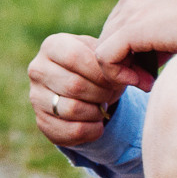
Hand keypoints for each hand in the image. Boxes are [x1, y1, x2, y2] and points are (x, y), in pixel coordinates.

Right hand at [27, 32, 125, 147]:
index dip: (100, 71)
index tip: (115, 78)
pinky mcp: (42, 122)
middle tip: (110, 93)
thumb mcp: (107, 57)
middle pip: (73, 85)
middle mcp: (37, 70)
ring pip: (71, 109)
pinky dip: (92, 130)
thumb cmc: (96, 68)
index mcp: (52, 46)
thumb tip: (140, 79)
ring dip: (96, 112)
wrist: (83, 90)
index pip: (74, 57)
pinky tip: (98, 123)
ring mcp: (36, 97)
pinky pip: (71, 131)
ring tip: (103, 106)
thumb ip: (124, 61)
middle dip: (101, 92)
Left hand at [93, 0, 176, 81]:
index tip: (153, 72)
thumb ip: (156, 40)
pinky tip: (148, 82)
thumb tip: (143, 64)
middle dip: (125, 66)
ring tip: (152, 82)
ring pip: (102, 51)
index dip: (128, 57)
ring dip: (124, 73)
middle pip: (107, 41)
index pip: (116, 32)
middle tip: (152, 80)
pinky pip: (105, 58)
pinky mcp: (132, 28)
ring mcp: (130, 11)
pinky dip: (121, 77)